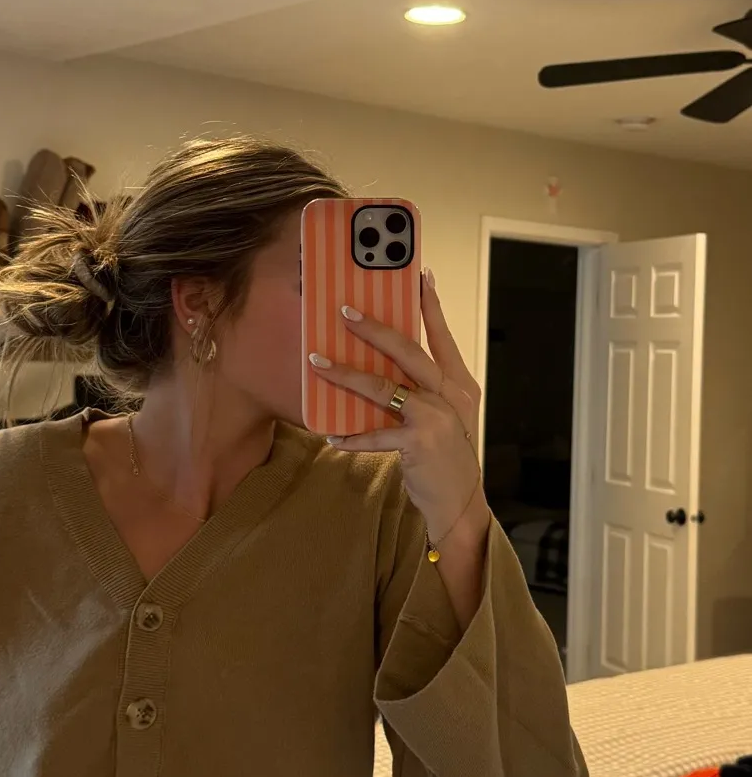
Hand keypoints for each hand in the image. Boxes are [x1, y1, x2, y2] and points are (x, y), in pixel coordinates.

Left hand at [308, 271, 488, 545]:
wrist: (460, 502)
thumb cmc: (446, 458)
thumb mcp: (444, 418)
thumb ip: (423, 392)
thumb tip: (382, 370)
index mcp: (459, 383)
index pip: (442, 336)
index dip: (430, 305)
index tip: (419, 275)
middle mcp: (450, 394)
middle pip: (408, 351)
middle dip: (373, 329)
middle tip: (344, 310)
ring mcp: (436, 417)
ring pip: (383, 387)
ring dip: (346, 374)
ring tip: (316, 362)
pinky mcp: (419, 444)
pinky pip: (376, 434)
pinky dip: (352, 436)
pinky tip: (332, 436)